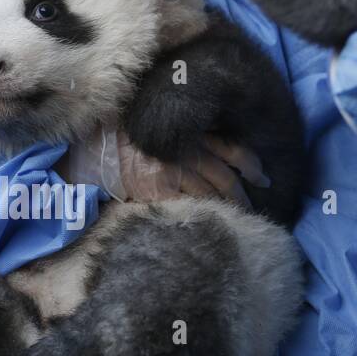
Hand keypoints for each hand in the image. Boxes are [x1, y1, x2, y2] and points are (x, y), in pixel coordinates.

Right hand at [61, 128, 264, 204]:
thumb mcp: (160, 131)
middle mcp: (185, 150)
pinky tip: (209, 224)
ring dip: (227, 210)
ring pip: (211, 194)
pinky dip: (201, 215)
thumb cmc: (125, 139)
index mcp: (189, 133)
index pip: (230, 149)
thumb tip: (211, 154)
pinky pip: (187, 205)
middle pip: (225, 177)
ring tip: (238, 221)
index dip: (250, 165)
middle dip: (243, 195)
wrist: (94, 148)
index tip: (262, 178)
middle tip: (255, 207)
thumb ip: (182, 140)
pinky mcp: (158, 188)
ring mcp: (172, 171)